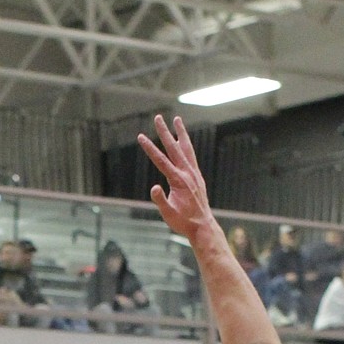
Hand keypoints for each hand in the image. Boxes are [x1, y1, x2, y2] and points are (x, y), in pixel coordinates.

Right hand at [137, 113, 213, 241]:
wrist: (203, 226)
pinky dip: (187, 145)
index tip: (141, 136)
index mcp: (179, 181)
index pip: (161, 161)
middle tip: (158, 118)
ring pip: (186, 148)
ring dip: (180, 133)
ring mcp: (194, 174)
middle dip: (164, 132)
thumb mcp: (169, 214)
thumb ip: (161, 201)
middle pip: (174, 148)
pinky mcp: (197, 177)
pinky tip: (183, 141)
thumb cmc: (184, 222)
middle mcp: (188, 174)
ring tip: (176, 119)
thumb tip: (154, 188)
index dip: (150, 148)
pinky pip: (191, 156)